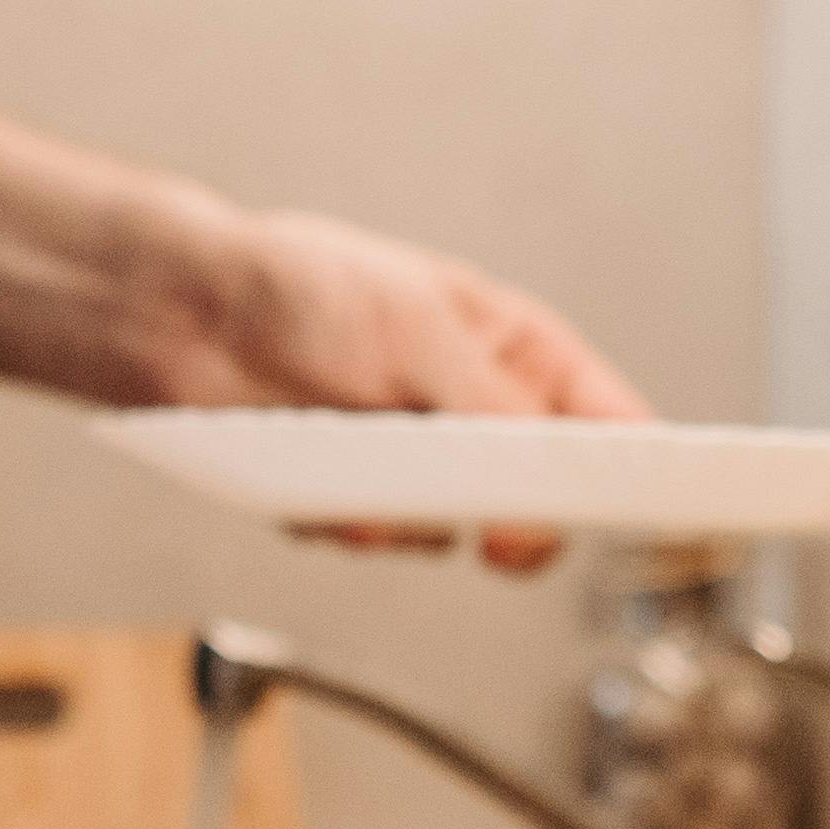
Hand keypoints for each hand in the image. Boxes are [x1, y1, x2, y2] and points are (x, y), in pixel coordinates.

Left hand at [122, 203, 652, 574]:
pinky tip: (317, 474)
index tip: (644, 516)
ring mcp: (421, 461)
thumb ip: (495, 414)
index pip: (611, 426)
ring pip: (457, 534)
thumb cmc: (303, 286)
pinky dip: (348, 522)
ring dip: (409, 512)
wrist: (185, 317)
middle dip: (507, 518)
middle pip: (544, 504)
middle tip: (484, 524)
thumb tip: (543, 493)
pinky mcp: (360, 501)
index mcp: (519, 353)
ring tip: (360, 454)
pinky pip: (381, 542)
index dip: (638, 476)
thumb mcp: (420, 334)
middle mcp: (480, 413)